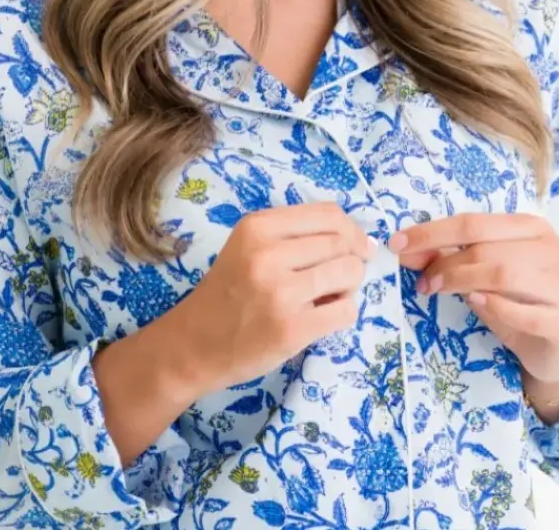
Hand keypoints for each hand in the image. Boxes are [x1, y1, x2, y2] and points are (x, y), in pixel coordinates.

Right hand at [173, 203, 374, 394]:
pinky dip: (344, 312)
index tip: (355, 246)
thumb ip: (297, 235)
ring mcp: (280, 292)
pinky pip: (346, 310)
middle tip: (337, 277)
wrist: (193, 344)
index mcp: (258, 226)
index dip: (351, 230)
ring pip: (350, 272)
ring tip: (329, 295)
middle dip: (351, 259)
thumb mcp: (250, 246)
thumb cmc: (228, 291)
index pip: (329, 214)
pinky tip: (323, 316)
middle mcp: (268, 254)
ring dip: (349, 286)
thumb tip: (364, 241)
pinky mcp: (291, 329)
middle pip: (342, 242)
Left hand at [389, 212, 558, 385]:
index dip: (433, 232)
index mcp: (533, 227)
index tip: (398, 244)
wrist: (557, 349)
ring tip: (438, 291)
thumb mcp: (480, 276)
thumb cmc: (516, 302)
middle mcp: (553, 248)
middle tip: (422, 281)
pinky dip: (493, 306)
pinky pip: (522, 312)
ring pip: (503, 273)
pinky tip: (476, 303)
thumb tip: (405, 248)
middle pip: (486, 247)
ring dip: (461, 281)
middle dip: (444, 262)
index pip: (475, 222)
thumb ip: (448, 258)